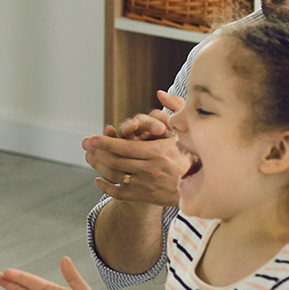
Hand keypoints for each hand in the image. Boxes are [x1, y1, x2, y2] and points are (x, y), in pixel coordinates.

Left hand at [83, 90, 189, 205]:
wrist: (204, 184)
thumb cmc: (195, 152)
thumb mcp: (187, 129)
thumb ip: (175, 109)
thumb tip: (160, 92)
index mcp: (158, 152)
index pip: (124, 147)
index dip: (105, 143)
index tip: (92, 138)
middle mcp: (150, 169)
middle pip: (115, 161)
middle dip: (96, 152)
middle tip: (84, 145)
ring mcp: (147, 185)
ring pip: (115, 176)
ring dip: (98, 167)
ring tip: (89, 157)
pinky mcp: (146, 197)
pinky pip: (120, 194)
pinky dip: (106, 188)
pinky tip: (98, 180)